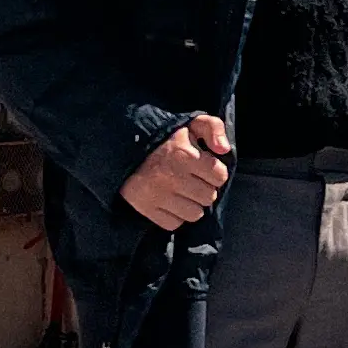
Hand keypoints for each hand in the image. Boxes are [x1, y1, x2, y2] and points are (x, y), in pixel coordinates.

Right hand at [124, 112, 231, 230]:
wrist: (124, 148)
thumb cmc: (163, 138)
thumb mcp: (190, 123)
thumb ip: (213, 128)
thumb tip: (224, 149)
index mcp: (185, 155)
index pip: (220, 176)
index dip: (215, 171)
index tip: (204, 167)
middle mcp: (172, 177)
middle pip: (209, 197)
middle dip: (204, 188)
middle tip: (193, 179)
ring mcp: (158, 195)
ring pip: (195, 214)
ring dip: (192, 204)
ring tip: (183, 191)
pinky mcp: (146, 208)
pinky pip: (174, 224)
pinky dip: (175, 216)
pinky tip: (170, 201)